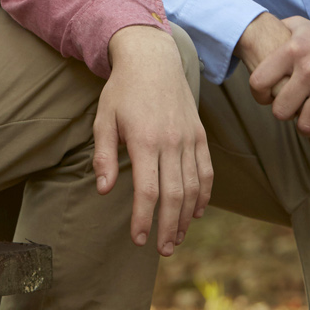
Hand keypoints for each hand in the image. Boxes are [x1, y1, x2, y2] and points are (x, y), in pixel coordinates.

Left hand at [93, 24, 212, 256]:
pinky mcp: (199, 134)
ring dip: (186, 217)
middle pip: (173, 195)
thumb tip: (105, 191)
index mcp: (144, 140)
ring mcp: (188, 138)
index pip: (147, 191)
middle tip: (161, 250)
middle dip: (168, 227)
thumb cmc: (122, 91)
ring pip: (193, 187)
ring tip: (177, 238)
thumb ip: (104, 156)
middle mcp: (170, 142)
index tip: (137, 240)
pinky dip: (204, 195)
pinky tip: (195, 212)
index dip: (143, 219)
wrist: (152, 59)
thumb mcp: (103, 119)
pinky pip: (206, 171)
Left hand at [242, 14, 309, 149]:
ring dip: (307, 126)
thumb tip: (255, 28)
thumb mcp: (300, 27)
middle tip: (292, 110)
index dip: (259, 95)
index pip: (259, 82)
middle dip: (285, 114)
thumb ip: (277, 29)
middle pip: (281, 111)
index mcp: (293, 50)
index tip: (267, 97)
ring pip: (306, 125)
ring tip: (309, 119)